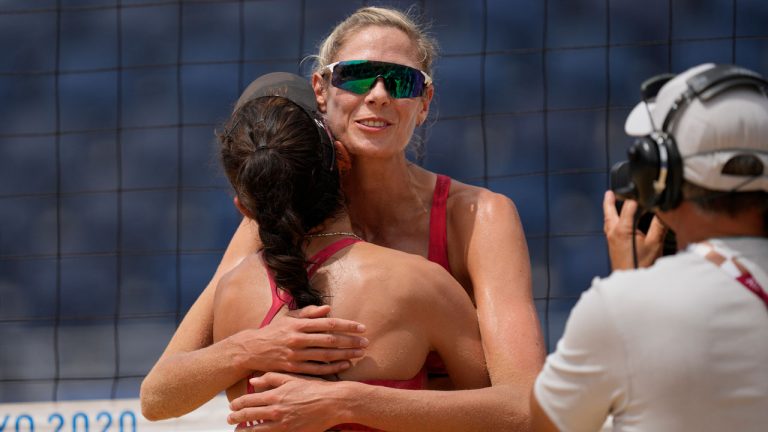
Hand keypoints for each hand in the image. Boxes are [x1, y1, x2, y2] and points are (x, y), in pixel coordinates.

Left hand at [229, 372, 344, 431]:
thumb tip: (252, 381)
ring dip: (244, 431)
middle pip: (249, 416)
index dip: (237, 404)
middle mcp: (276, 410)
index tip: (231, 406)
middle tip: (229, 420)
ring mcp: (283, 424)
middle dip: (236, 418)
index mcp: (275, 395)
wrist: (333, 402)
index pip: (249, 401)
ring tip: (237, 431)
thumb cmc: (314, 387)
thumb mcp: (292, 378)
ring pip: (256, 431)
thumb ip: (271, 378)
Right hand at [235, 305, 367, 375]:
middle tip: (366, 342)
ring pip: (326, 356)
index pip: (328, 324)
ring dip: (345, 354)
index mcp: (298, 324)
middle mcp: (298, 339)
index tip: (362, 328)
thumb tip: (328, 309)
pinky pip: (317, 369)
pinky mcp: (293, 368)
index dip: (347, 326)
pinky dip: (333, 367)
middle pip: (330, 340)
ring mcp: (295, 355)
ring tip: (360, 353)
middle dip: (350, 341)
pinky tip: (345, 364)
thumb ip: (309, 313)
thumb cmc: (274, 331)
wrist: (251, 350)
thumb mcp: (289, 318)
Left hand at [603, 191, 666, 270]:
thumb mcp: (654, 243)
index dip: (635, 196)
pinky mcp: (611, 245)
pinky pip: (609, 227)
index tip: (642, 189)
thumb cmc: (641, 264)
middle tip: (610, 192)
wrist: (630, 280)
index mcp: (622, 228)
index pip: (628, 206)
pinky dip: (611, 219)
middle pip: (610, 211)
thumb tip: (664, 211)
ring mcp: (610, 238)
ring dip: (609, 210)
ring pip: (608, 219)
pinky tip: (615, 221)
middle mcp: (613, 231)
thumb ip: (659, 225)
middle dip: (611, 201)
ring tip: (610, 201)